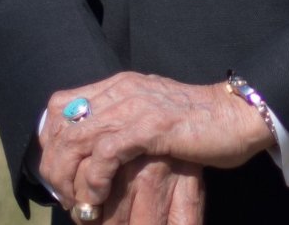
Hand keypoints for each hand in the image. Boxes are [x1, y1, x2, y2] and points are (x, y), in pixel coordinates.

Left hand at [39, 72, 271, 213]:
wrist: (239, 117)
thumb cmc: (200, 126)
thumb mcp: (153, 116)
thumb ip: (125, 123)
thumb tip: (95, 154)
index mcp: (120, 86)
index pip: (60, 106)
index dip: (49, 140)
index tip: (57, 172)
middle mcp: (122, 91)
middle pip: (62, 126)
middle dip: (55, 167)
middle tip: (66, 197)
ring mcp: (136, 106)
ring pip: (76, 141)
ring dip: (70, 179)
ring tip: (81, 204)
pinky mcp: (151, 127)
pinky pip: (104, 154)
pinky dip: (94, 180)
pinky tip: (99, 198)